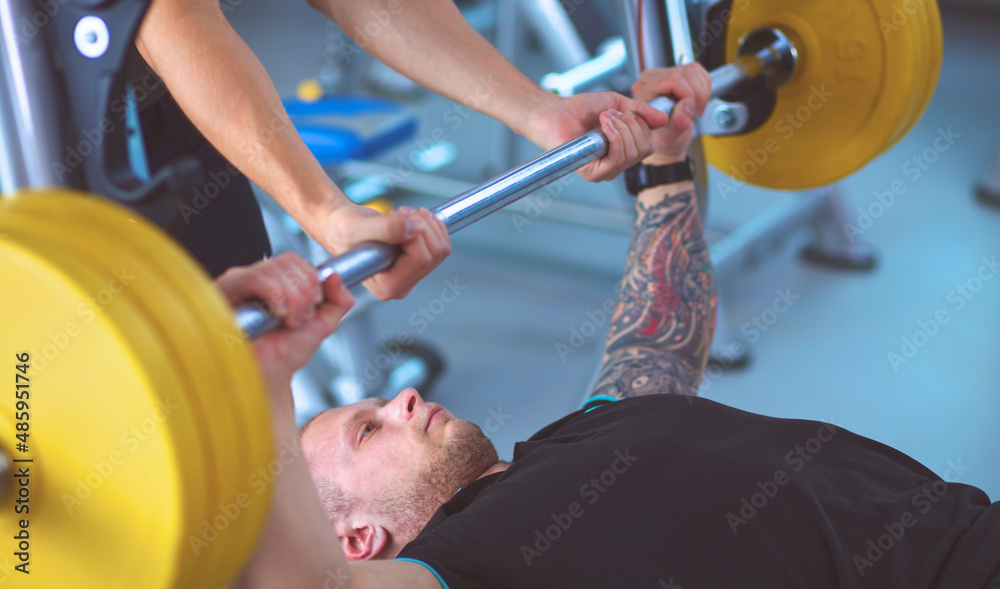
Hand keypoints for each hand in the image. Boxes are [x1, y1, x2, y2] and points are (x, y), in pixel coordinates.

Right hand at [216, 252, 354, 391]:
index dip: (310, 280)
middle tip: (299, 319)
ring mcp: (238, 284)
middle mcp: (255, 279)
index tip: (311, 308)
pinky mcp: (226, 292)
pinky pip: (255, 279)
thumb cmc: (287, 353)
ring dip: (292, 298)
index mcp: (275, 282)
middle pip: (286, 261)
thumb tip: (334, 274)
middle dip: (304, 292)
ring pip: (273, 269)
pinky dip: (276, 296)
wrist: (268, 375)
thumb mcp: (323, 324)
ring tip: (287, 321)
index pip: (294, 260)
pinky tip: (276, 316)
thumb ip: (338, 301)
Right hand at [319, 203, 450, 299]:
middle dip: (423, 225)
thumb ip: (385, 229)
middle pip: (435, 253)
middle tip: (401, 213)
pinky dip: (432, 226)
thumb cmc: (341, 231)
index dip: (415, 233)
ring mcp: (411, 276)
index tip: (397, 216)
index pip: (419, 259)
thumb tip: (416, 227)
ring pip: (441, 248)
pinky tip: (413, 220)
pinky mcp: (418, 265)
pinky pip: (441, 245)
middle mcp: (401, 286)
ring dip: (428, 224)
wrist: (341, 228)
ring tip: (404, 215)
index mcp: (386, 286)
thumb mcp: (356, 228)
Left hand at [523, 91, 668, 181]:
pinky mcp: (594, 174)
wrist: (556, 112)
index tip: (619, 112)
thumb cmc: (581, 109)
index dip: (640, 124)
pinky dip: (615, 136)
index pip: (649, 145)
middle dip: (631, 124)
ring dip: (621, 128)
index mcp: (624, 151)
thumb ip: (641, 112)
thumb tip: (664, 119)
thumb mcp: (618, 104)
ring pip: (633, 153)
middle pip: (645, 149)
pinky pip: (618, 158)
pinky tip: (602, 126)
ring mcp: (606, 171)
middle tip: (609, 115)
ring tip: (603, 119)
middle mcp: (617, 164)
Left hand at [630, 64, 711, 163]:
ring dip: (702, 93)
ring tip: (694, 110)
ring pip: (694, 71)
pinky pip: (699, 72)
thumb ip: (677, 124)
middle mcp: (651, 78)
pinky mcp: (678, 72)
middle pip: (685, 73)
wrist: (666, 136)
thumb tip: (687, 106)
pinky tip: (696, 102)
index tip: (691, 112)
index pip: (673, 80)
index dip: (688, 95)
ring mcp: (665, 73)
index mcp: (643, 90)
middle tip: (694, 113)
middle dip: (697, 95)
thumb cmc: (663, 138)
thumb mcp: (669, 138)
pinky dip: (704, 88)